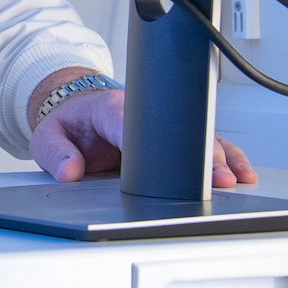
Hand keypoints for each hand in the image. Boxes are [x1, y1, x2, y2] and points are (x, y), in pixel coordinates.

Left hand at [26, 75, 256, 189]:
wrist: (77, 108)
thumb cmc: (69, 122)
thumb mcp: (48, 135)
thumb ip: (55, 154)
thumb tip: (71, 172)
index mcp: (114, 110)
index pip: (140, 128)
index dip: (160, 148)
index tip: (176, 166)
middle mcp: (144, 114)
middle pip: (181, 134)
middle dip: (202, 156)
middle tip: (220, 179)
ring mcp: (162, 125)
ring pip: (197, 138)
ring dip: (219, 157)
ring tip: (238, 177)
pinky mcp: (172, 138)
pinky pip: (201, 146)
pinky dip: (222, 158)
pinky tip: (239, 172)